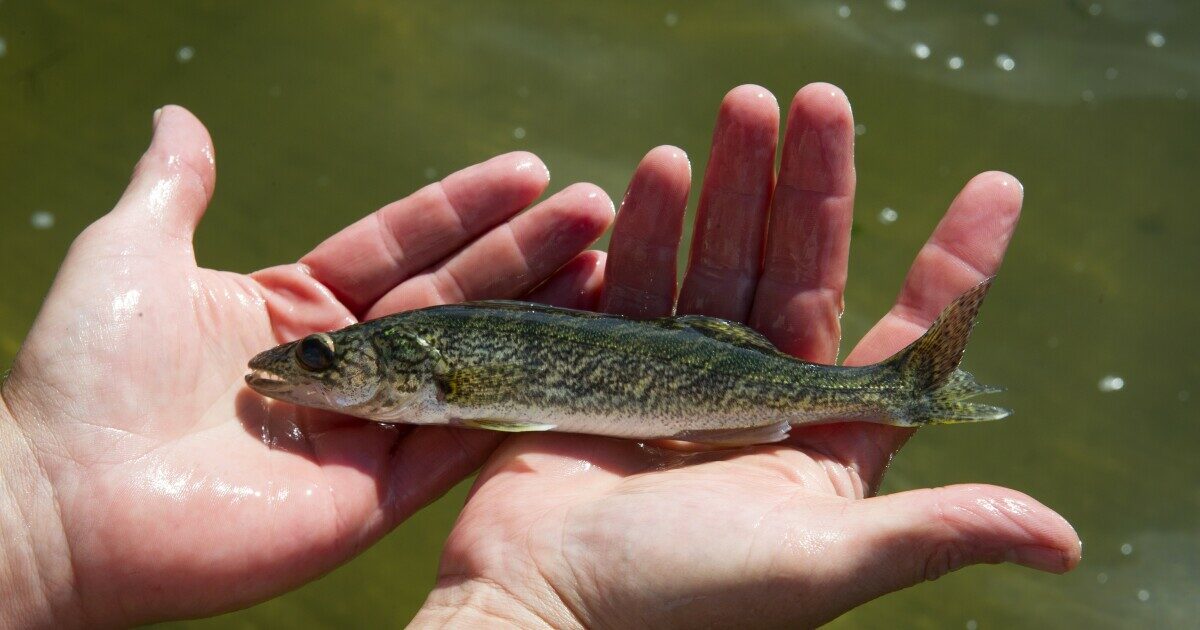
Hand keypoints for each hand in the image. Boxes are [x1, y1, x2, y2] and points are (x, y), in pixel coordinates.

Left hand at [0, 106, 613, 625]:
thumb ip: (175, 187)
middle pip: (455, 294)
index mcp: (298, 306)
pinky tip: (574, 353)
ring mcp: (369, 430)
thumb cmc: (88, 369)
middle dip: (526, 249)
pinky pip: (462, 438)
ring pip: (472, 360)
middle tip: (596, 206)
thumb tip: (180, 115)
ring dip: (539, 314)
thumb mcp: (132, 251)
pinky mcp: (379, 495)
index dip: (464, 206)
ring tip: (609, 265)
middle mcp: (347, 364)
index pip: (402, 244)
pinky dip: (517, 397)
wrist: (62, 498)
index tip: (528, 169)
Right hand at [413, 84, 1080, 627]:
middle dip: (812, 187)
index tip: (996, 189)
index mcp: (822, 445)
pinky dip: (649, 229)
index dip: (956, 267)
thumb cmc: (682, 603)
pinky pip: (637, 285)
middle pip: (801, 273)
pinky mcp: (607, 371)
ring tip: (738, 109)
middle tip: (817, 100)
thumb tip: (1064, 539)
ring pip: (719, 263)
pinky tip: (657, 174)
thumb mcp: (818, 568)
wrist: (543, 611)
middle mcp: (758, 403)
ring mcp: (680, 381)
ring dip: (730, 187)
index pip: (906, 342)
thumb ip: (928, 534)